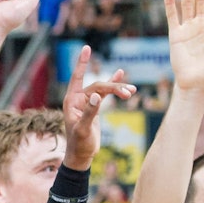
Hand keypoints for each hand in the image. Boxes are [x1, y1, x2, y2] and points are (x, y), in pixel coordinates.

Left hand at [61, 45, 130, 169]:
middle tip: (130, 93)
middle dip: (114, 87)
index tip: (87, 48)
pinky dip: (113, 86)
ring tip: (132, 91)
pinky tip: (120, 74)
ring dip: (118, 88)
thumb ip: (89, 112)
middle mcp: (78, 98)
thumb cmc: (79, 144)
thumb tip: (96, 96)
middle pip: (98, 85)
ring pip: (104, 89)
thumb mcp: (83, 130)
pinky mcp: (94, 106)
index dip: (82, 63)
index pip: (77, 77)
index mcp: (71, 101)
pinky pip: (105, 92)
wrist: (81, 155)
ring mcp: (86, 102)